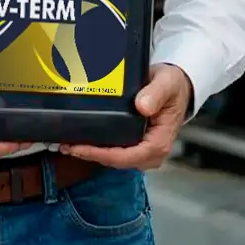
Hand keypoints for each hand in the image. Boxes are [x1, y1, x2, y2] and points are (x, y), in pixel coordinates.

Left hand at [60, 64, 192, 170]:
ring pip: (113, 159)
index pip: (127, 156)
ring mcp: (143, 151)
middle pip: (116, 161)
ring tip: (69, 144)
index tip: (81, 148)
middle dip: (91, 155)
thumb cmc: (173, 86)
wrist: (178, 86)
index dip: (102, 155)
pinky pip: (115, 152)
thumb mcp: (167, 83)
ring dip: (92, 153)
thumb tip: (142, 106)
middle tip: (67, 145)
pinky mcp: (136, 146)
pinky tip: (82, 141)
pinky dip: (98, 148)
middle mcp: (151, 153)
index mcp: (159, 143)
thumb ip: (155, 93)